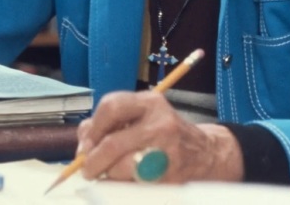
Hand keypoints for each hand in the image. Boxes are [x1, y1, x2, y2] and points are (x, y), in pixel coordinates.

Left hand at [76, 89, 243, 182]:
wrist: (205, 154)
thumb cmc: (164, 133)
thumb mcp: (142, 115)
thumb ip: (111, 122)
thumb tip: (83, 141)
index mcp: (150, 103)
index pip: (111, 107)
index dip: (92, 128)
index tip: (85, 144)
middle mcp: (160, 124)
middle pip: (113, 144)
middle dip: (92, 160)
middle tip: (86, 169)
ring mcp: (167, 153)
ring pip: (121, 169)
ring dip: (108, 175)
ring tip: (108, 175)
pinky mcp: (169, 178)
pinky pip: (134, 186)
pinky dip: (122, 186)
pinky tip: (124, 182)